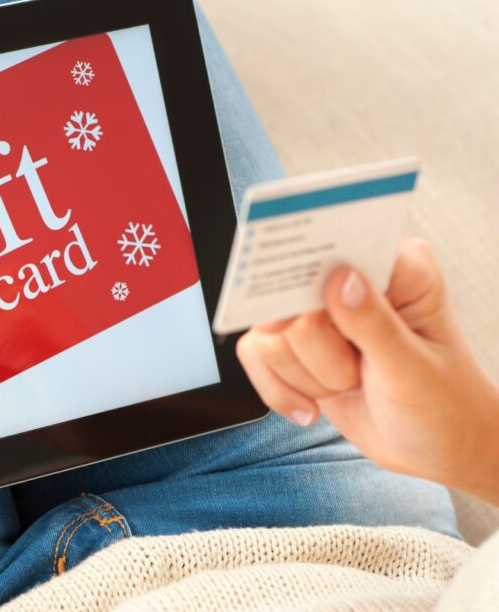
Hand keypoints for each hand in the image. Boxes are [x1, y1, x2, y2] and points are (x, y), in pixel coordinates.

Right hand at [237, 238, 498, 502]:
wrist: (432, 446)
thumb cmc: (441, 404)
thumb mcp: (414, 369)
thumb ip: (375, 324)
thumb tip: (340, 280)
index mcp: (395, 268)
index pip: (338, 249)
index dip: (314, 278)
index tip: (316, 316)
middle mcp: (351, 279)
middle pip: (289, 299)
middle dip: (318, 353)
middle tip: (357, 373)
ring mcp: (317, 309)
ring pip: (268, 334)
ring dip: (308, 377)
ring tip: (348, 386)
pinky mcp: (293, 339)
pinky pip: (254, 354)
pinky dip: (280, 390)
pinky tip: (311, 408)